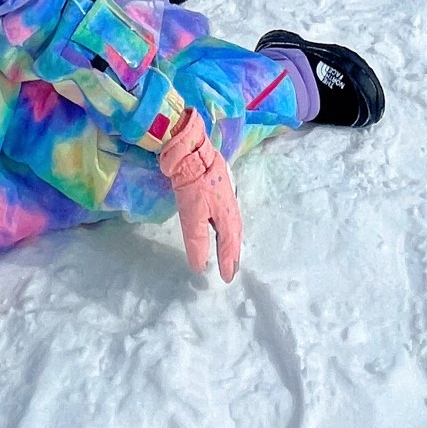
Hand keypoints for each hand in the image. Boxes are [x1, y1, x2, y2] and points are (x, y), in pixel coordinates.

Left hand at [158, 108, 240, 281]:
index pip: (229, 245)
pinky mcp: (219, 187)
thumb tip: (200, 267)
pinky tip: (220, 225)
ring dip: (231, 240)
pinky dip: (227, 227)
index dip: (229, 262)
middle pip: (235, 235)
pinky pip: (227, 215)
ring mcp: (226, 196)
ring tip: (229, 251)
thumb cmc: (192, 183)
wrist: (192, 149)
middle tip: (232, 268)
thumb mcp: (192, 216)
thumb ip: (197, 242)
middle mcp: (231, 208)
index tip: (228, 278)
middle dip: (234, 253)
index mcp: (227, 216)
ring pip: (232, 224)